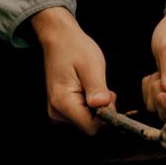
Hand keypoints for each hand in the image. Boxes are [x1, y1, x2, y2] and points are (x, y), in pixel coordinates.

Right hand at [30, 7, 115, 134]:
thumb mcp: (91, 65)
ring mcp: (57, 110)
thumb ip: (97, 88)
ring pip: (86, 120)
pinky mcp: (60, 106)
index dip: (105, 115)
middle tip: (102, 86)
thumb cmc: (74, 47)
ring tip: (93, 83)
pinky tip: (88, 87)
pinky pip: (80, 113)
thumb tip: (103, 108)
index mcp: (63, 102)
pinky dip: (89, 103)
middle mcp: (56, 111)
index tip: (109, 95)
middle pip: (88, 125)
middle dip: (101, 109)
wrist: (59, 37)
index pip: (91, 127)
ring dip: (95, 106)